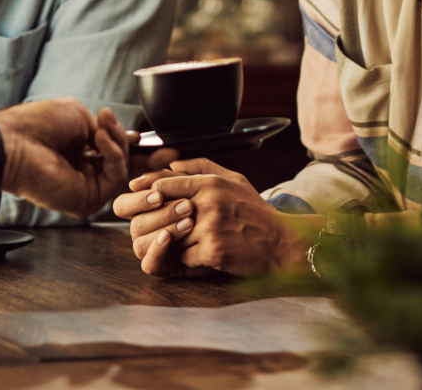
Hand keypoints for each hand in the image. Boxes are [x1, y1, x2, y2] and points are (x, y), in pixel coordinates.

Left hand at [0, 99, 128, 217]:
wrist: (14, 142)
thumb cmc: (36, 125)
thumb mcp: (79, 116)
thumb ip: (105, 130)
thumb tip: (123, 138)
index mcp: (79, 153)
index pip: (114, 152)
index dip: (128, 142)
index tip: (137, 132)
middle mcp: (83, 172)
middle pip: (124, 164)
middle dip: (134, 147)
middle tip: (128, 130)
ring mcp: (86, 188)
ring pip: (122, 170)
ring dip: (118, 144)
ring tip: (103, 130)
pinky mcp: (88, 200)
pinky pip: (114, 178)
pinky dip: (113, 155)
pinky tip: (100, 140)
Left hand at [111, 158, 300, 277]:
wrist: (281, 241)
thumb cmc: (254, 211)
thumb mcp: (233, 179)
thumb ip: (201, 167)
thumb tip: (171, 164)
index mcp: (211, 183)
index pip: (164, 184)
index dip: (148, 192)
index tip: (141, 197)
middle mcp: (209, 202)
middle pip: (161, 211)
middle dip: (155, 221)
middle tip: (155, 226)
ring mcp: (210, 227)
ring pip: (171, 236)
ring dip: (176, 243)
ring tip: (188, 242)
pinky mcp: (213, 250)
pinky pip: (184, 256)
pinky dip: (189, 259)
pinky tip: (203, 254)